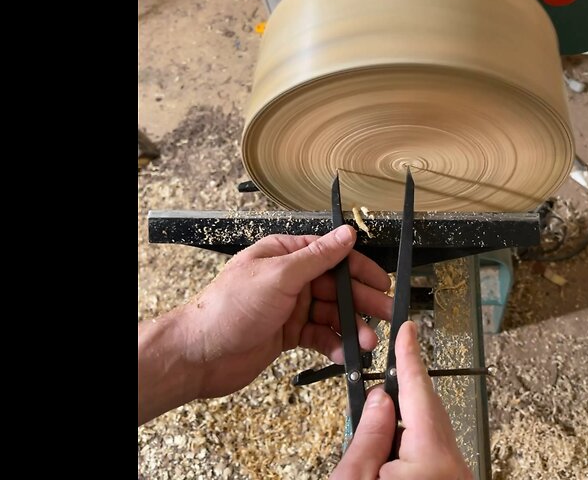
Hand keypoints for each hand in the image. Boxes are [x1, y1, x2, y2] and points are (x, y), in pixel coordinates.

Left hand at [138, 225, 391, 423]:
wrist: (199, 354)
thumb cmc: (228, 308)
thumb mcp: (278, 276)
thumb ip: (316, 257)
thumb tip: (346, 233)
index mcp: (284, 255)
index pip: (331, 256)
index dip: (359, 269)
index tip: (382, 282)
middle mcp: (289, 279)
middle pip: (336, 286)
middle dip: (362, 301)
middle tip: (388, 315)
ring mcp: (289, 307)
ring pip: (332, 314)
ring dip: (352, 327)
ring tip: (368, 342)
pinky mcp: (287, 335)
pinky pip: (319, 337)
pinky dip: (334, 345)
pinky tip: (345, 354)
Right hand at [332, 320, 470, 479]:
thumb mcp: (354, 477)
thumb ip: (368, 436)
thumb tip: (379, 400)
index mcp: (431, 459)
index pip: (419, 392)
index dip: (410, 357)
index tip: (408, 330)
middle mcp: (452, 467)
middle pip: (426, 414)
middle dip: (397, 400)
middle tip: (372, 397)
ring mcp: (454, 476)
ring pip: (426, 436)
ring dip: (398, 431)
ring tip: (372, 444)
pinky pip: (430, 456)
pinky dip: (407, 449)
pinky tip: (385, 460)